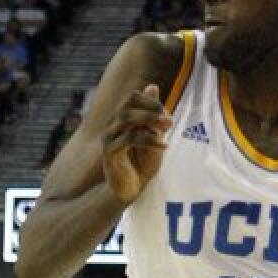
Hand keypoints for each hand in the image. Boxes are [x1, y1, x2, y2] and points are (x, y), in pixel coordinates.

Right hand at [102, 83, 171, 204]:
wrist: (130, 191)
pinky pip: (128, 138)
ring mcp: (108, 140)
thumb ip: (153, 115)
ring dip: (149, 120)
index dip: (150, 102)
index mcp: (120, 121)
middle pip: (127, 106)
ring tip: (168, 128)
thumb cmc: (141, 164)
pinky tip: (163, 145)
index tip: (167, 114)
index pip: (131, 98)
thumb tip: (152, 86)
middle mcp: (111, 127)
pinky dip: (149, 139)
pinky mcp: (109, 154)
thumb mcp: (153, 136)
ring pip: (126, 119)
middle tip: (170, 121)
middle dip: (151, 110)